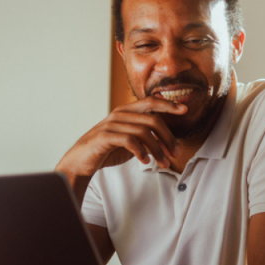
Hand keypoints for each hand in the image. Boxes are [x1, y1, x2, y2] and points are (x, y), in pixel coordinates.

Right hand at [56, 97, 184, 182]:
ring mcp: (111, 125)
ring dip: (158, 150)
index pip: (151, 101)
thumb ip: (145, 137)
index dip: (168, 104)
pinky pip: (130, 141)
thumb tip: (168, 142)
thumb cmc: (106, 150)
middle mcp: (119, 114)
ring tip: (163, 163)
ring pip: (144, 132)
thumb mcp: (130, 141)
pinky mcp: (104, 137)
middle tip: (176, 153)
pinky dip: (141, 152)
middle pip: (153, 120)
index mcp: (126, 111)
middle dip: (168, 137)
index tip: (184, 109)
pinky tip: (146, 161)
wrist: (80, 162)